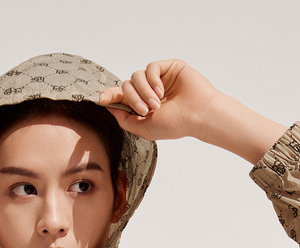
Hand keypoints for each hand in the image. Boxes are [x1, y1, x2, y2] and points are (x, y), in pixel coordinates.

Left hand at [98, 59, 223, 141]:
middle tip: (144, 110)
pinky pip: (149, 68)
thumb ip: (125, 120)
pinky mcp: (168, 68)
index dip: (110, 96)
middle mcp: (149, 91)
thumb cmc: (175, 124)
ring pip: (135, 76)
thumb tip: (110, 108)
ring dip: (143, 92)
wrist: (197, 115)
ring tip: (156, 104)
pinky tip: (161, 91)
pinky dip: (152, 80)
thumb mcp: (144, 129)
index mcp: (143, 105)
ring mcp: (158, 79)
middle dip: (131, 98)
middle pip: (126, 86)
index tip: (102, 99)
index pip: (122, 97)